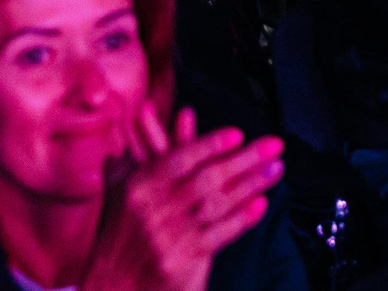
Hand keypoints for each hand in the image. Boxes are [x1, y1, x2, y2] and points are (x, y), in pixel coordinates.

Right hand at [81, 107, 282, 290]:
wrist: (112, 284)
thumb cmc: (119, 232)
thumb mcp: (121, 189)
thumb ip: (144, 151)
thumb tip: (161, 113)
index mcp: (138, 186)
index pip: (179, 159)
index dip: (209, 144)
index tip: (238, 134)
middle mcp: (153, 210)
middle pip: (207, 179)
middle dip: (245, 159)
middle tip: (274, 145)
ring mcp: (168, 236)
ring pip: (218, 204)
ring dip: (252, 185)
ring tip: (276, 169)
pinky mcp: (181, 260)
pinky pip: (218, 235)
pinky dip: (241, 219)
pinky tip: (260, 205)